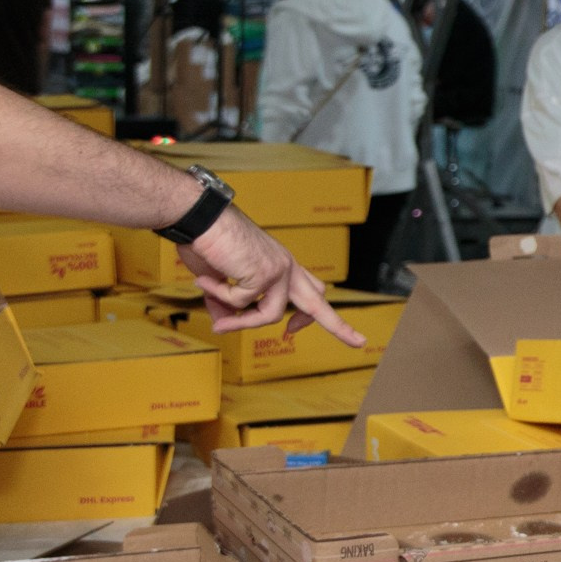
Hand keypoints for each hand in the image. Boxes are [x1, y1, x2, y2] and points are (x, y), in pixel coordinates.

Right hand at [182, 209, 365, 343]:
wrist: (200, 218)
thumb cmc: (207, 243)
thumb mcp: (218, 281)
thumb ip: (226, 304)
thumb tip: (225, 325)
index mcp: (282, 264)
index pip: (309, 289)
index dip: (306, 312)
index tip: (293, 330)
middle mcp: (286, 267)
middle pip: (318, 304)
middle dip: (338, 326)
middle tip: (359, 343)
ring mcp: (280, 270)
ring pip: (271, 315)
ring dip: (240, 322)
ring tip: (216, 317)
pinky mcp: (267, 273)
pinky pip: (243, 304)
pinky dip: (220, 297)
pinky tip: (206, 281)